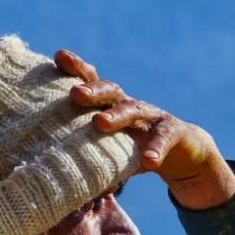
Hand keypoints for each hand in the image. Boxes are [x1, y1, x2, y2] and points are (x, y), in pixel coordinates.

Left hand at [55, 49, 234, 210]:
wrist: (183, 152)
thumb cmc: (136, 149)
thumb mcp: (110, 149)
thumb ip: (86, 156)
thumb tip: (51, 177)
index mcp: (110, 105)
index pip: (92, 82)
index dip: (76, 69)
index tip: (59, 57)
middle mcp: (129, 104)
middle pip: (110, 92)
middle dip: (92, 91)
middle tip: (74, 94)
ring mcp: (152, 116)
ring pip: (133, 111)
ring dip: (116, 116)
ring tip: (100, 123)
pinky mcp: (174, 132)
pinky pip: (163, 139)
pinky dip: (156, 150)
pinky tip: (149, 161)